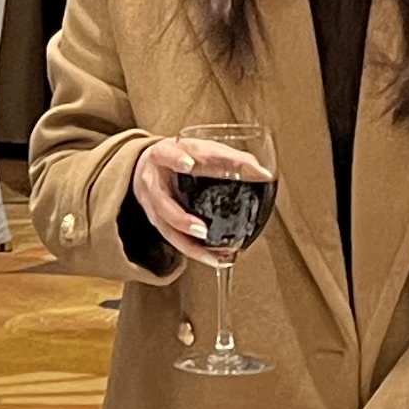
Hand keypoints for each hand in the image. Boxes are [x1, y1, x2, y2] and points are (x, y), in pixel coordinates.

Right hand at [125, 134, 266, 268]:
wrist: (146, 167)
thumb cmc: (181, 157)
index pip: (170, 155)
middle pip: (162, 200)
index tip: (189, 164)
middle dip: (180, 217)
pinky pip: (174, 239)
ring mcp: (153, 204)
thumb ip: (230, 158)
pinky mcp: (157, 221)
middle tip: (201, 229)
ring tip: (214, 254)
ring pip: (166, 227)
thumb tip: (262, 173)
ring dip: (189, 241)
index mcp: (164, 155)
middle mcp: (154, 181)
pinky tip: (215, 259)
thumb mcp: (201, 149)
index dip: (177, 159)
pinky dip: (195, 251)